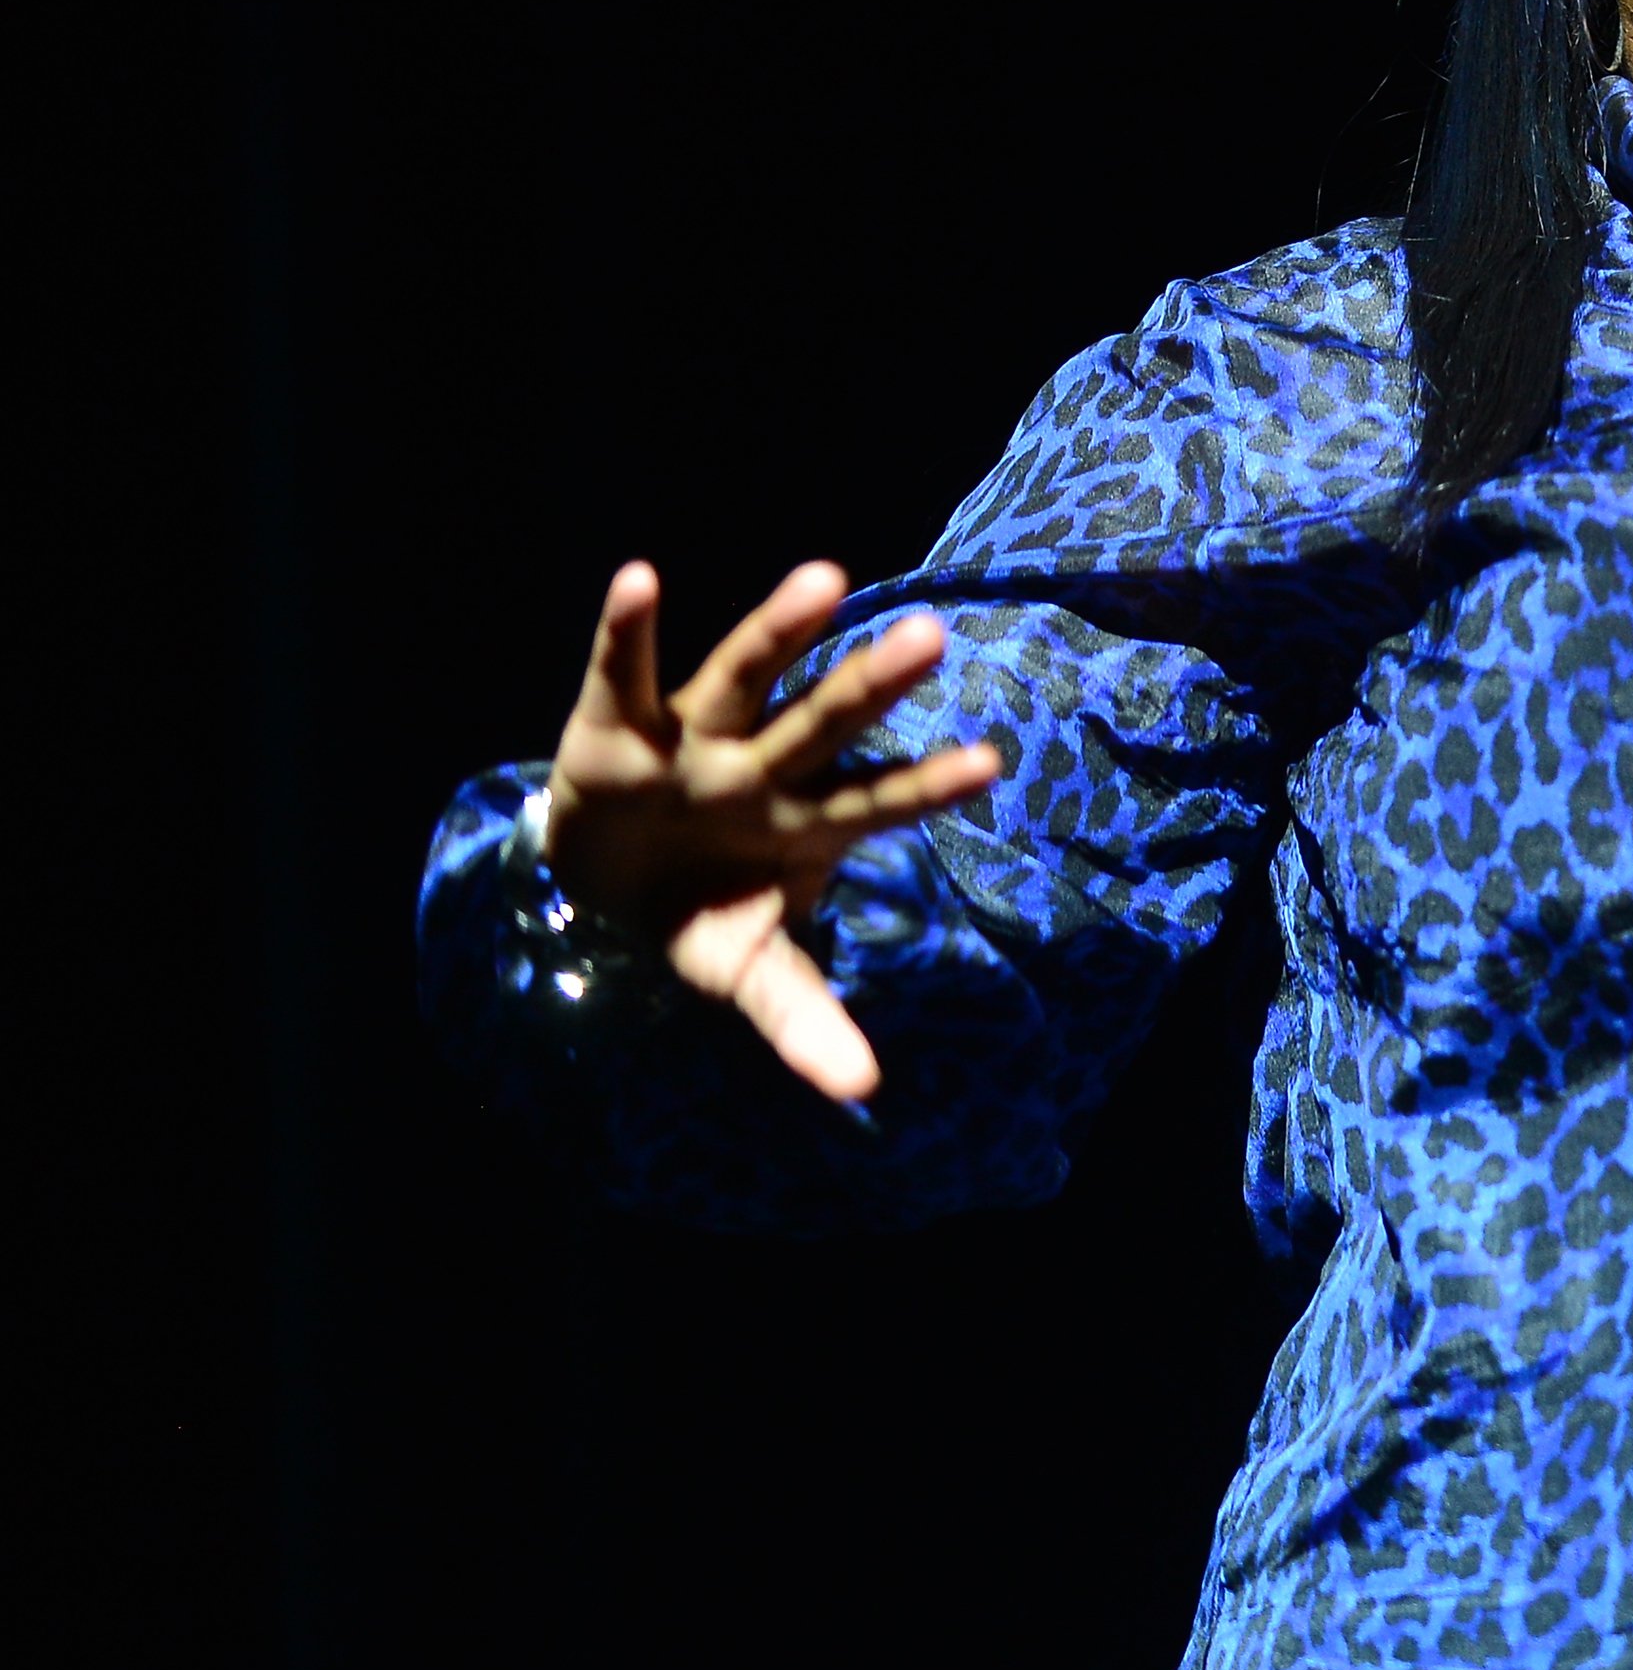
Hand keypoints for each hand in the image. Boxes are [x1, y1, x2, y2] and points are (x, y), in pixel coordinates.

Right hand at [543, 560, 998, 1103]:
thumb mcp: (746, 970)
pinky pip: (620, 669)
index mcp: (806, 822)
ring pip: (742, 676)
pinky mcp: (616, 722)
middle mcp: (762, 767)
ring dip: (778, 630)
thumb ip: (802, 1018)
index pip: (878, 801)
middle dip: (871, 684)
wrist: (603, 886)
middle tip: (933, 636)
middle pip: (823, 722)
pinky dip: (623, 628)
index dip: (927, 784)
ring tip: (826, 580)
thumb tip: (861, 1089)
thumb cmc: (702, 910)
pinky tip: (638, 580)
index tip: (992, 763)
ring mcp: (694, 737)